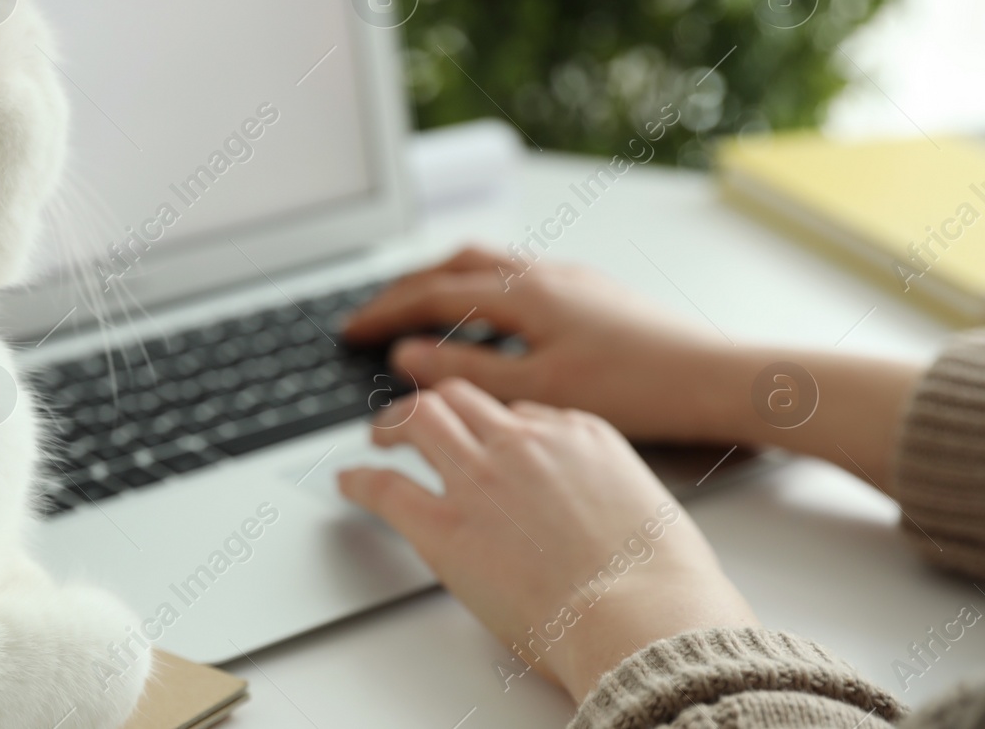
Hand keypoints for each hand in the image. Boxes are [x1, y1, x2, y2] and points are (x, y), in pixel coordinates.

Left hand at [338, 379, 756, 701]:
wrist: (644, 615)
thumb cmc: (661, 582)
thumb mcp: (649, 509)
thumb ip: (609, 491)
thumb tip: (594, 505)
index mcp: (580, 434)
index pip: (522, 411)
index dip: (497, 423)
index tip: (487, 435)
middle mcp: (524, 442)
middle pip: (463, 397)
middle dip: (436, 403)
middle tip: (417, 421)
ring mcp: (479, 477)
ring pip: (420, 418)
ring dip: (393, 424)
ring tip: (380, 437)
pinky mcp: (443, 526)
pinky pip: (385, 486)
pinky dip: (360, 479)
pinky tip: (349, 483)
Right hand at [344, 246, 924, 490]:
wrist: (719, 380)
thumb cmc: (639, 389)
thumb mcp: (538, 390)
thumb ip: (465, 370)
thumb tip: (408, 355)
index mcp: (524, 291)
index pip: (431, 293)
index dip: (383, 312)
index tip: (348, 330)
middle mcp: (544, 272)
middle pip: (453, 266)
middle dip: (405, 289)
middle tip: (370, 315)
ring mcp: (570, 278)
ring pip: (488, 267)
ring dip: (444, 284)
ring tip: (416, 310)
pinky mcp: (593, 293)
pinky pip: (517, 278)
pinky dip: (481, 292)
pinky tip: (488, 321)